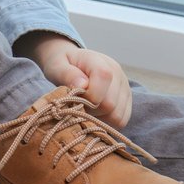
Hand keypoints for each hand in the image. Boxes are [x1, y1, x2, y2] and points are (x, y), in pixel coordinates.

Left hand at [15, 33, 132, 128]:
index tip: (76, 99)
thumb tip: (82, 85)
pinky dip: (107, 122)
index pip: (104, 77)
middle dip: (91, 110)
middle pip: (110, 104)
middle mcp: (118, 73)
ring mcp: (125, 87)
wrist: (72, 63)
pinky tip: (95, 114)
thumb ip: (67, 74)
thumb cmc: (62, 66)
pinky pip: (122, 120)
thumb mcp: (57, 66)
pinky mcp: (127, 101)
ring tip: (87, 109)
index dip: (89, 95)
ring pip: (117, 116)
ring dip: (100, 118)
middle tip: (78, 105)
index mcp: (100, 61)